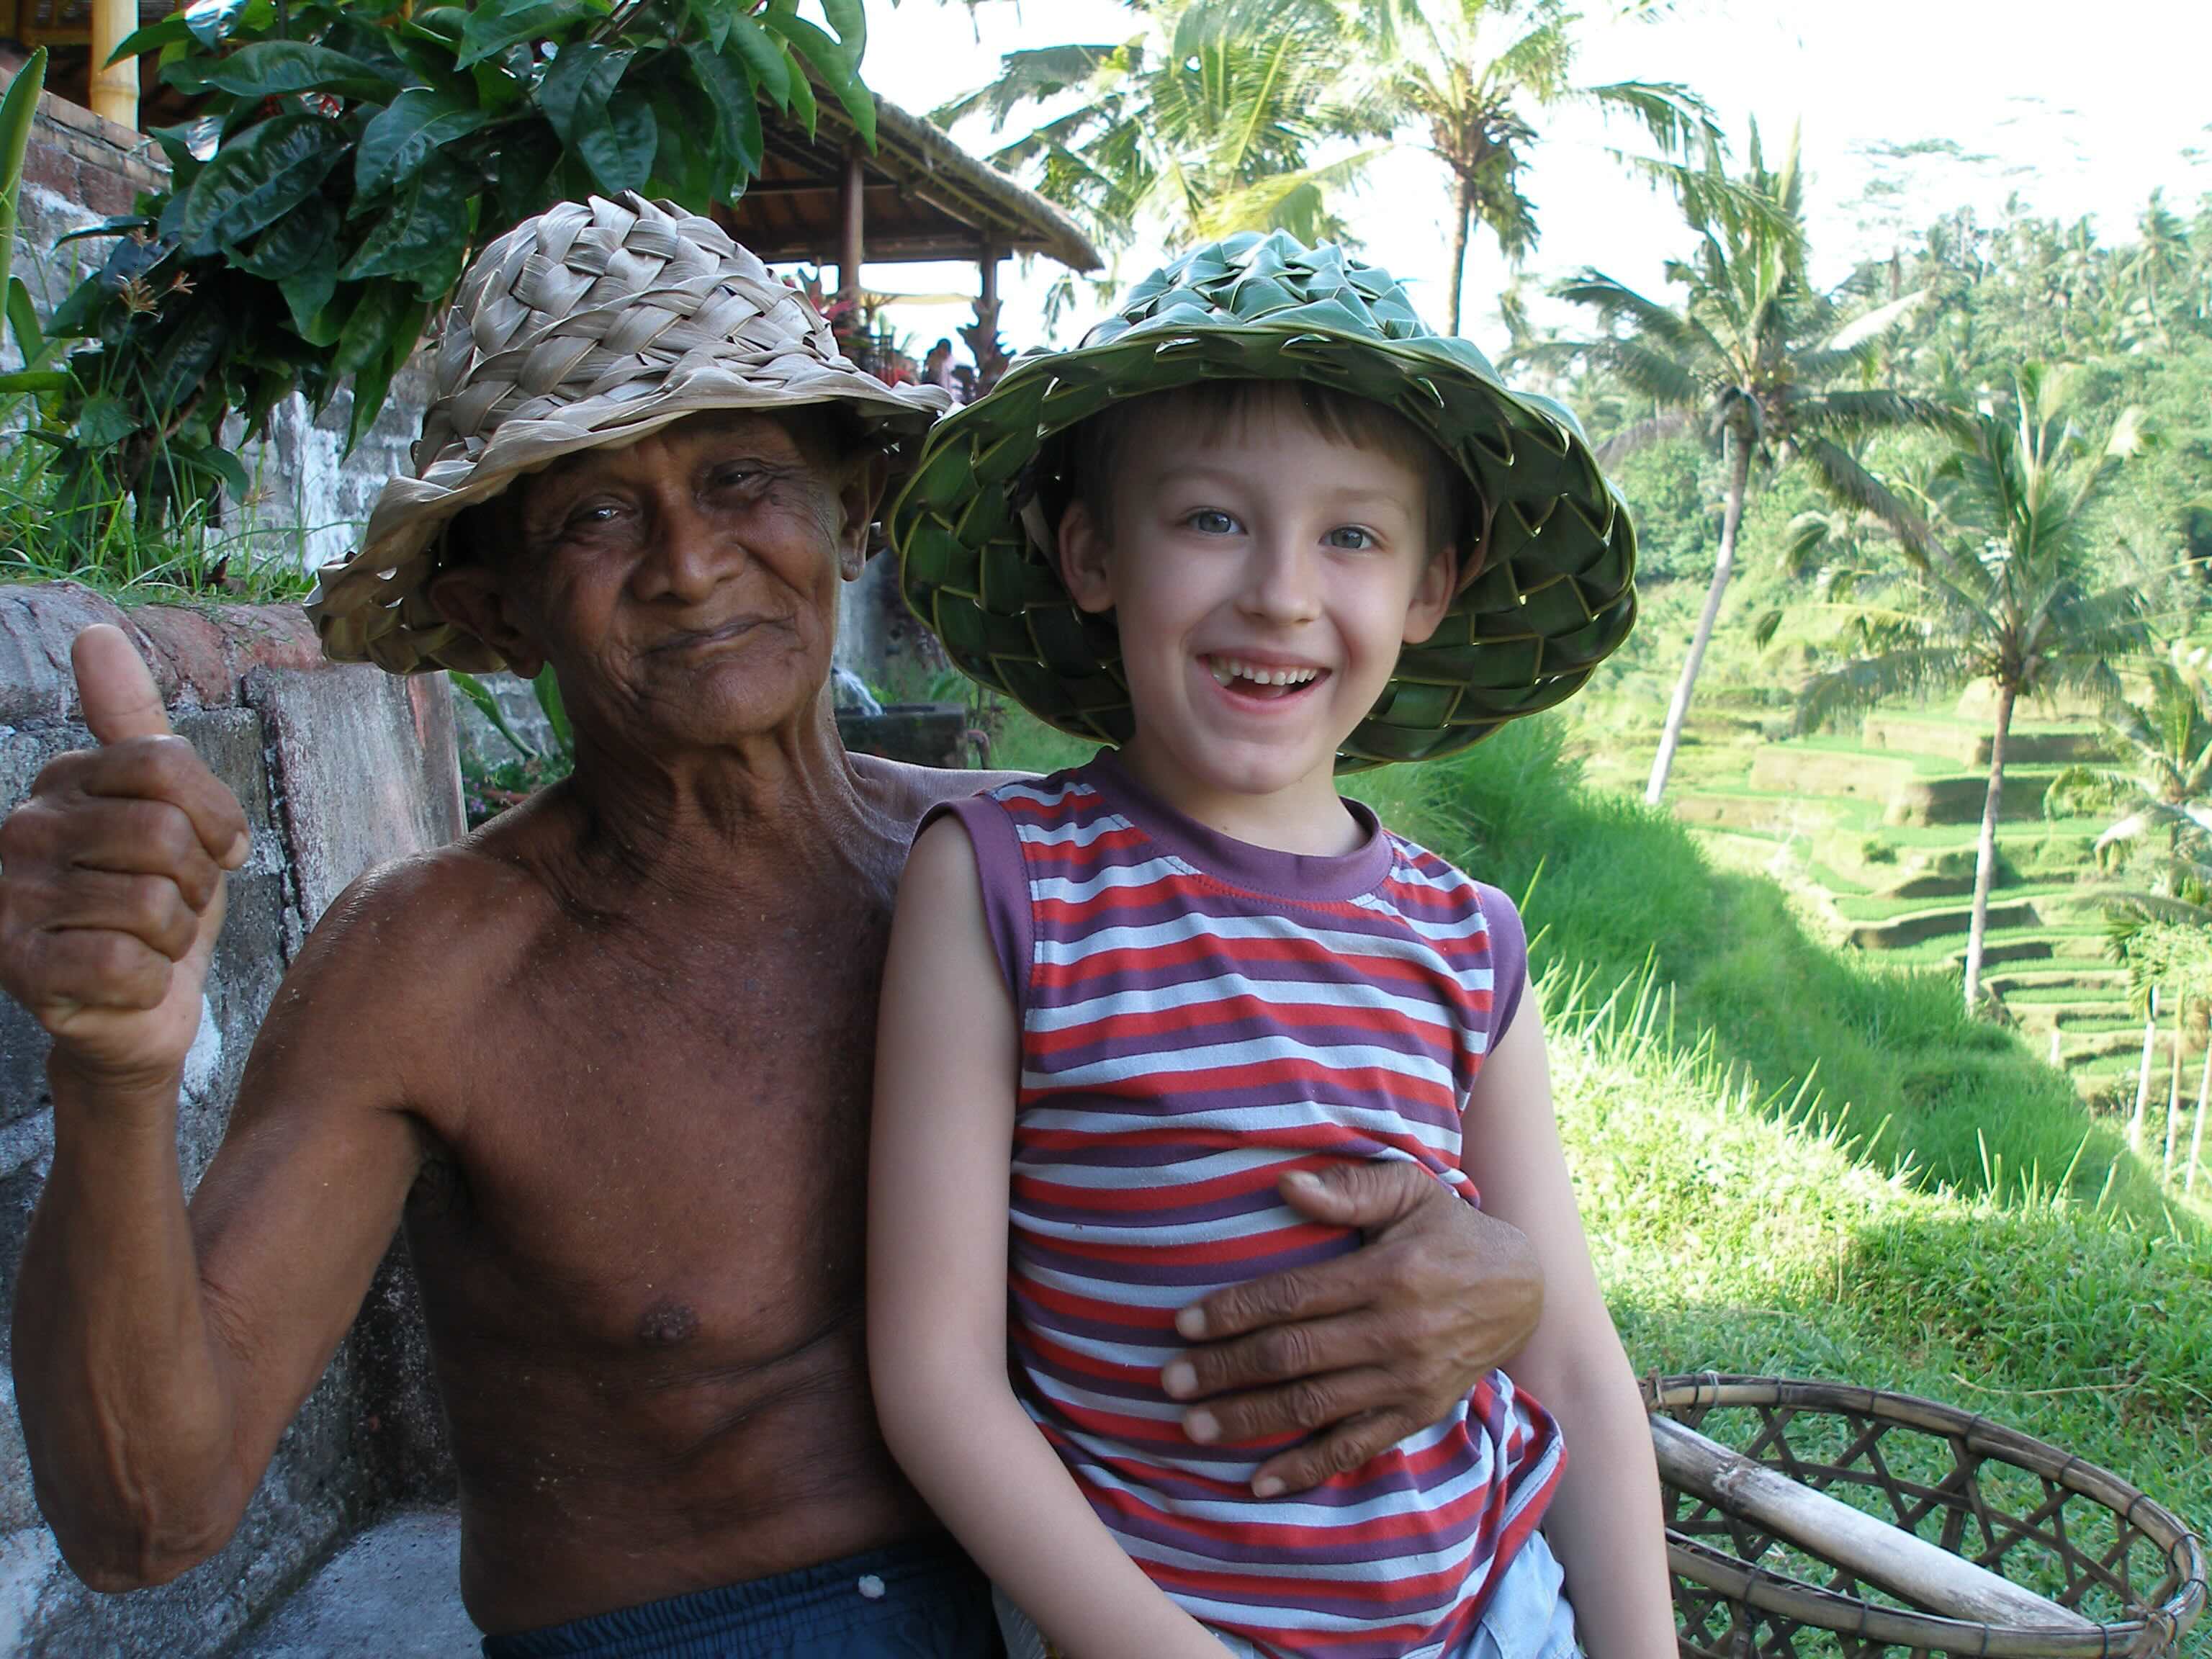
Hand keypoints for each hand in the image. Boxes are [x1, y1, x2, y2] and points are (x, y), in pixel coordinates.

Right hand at [0, 625, 248, 1092]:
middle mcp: (22, 830)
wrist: (134, 1010)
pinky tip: (129, 979)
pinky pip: (126, 962)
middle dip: (198, 884)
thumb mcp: (169, 810)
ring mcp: (11, 899)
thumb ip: (135, 725)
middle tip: (177, 905)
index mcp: (64, 781)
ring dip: (176, 935)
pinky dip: (151, 979)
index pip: (166, 764)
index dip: (215, 817)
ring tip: (151, 941)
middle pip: (165, 837)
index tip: (215, 848)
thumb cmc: (159, 903)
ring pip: (153, 904)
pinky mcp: (18, 968)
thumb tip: (94, 632)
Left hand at [1160, 1160, 1543, 1495]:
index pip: (1293, 1298)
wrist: (1522, 1290)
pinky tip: (1259, 1482)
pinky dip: (1307, 1469)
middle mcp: (1394, 1333)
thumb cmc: (1449, 1229)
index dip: (1234, 1312)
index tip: (1184, 1324)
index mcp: (1386, 1275)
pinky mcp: (1416, 1414)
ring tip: (1193, 1426)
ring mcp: (1406, 1382)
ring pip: (1313, 1408)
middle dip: (1225, 1371)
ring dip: (1249, 1420)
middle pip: (1292, 1358)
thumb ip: (1349, 1190)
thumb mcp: (1410, 1190)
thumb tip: (1286, 1185)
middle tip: (1170, 1380)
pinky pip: (1355, 1449)